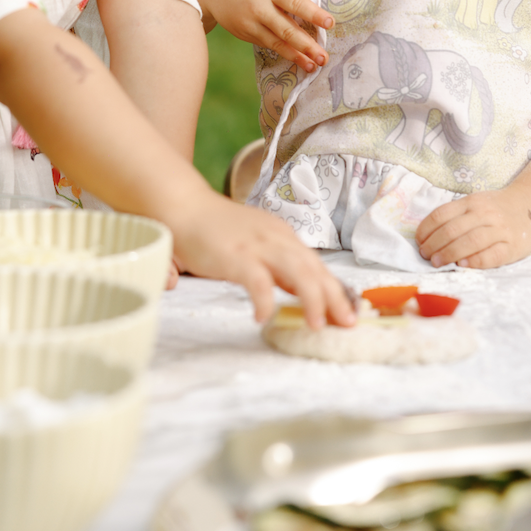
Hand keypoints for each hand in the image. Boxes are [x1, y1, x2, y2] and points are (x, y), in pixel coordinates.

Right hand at [172, 190, 354, 327]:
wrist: (183, 206)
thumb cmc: (216, 230)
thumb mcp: (256, 245)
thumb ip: (276, 267)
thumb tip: (298, 293)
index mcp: (282, 236)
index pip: (316, 265)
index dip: (334, 290)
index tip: (347, 313)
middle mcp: (276, 238)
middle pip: (314, 268)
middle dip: (335, 297)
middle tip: (347, 323)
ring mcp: (256, 246)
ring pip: (297, 272)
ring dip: (312, 299)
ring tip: (317, 325)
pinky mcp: (235, 256)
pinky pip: (257, 282)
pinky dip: (264, 301)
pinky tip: (262, 317)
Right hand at [190, 0, 332, 70]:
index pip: (295, 2)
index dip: (313, 14)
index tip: (330, 23)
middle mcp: (258, 7)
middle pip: (286, 29)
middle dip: (307, 45)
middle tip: (324, 57)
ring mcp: (248, 23)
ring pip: (276, 43)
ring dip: (295, 55)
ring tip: (313, 65)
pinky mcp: (242, 33)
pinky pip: (265, 44)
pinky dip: (280, 52)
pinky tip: (294, 58)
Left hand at [416, 185, 530, 269]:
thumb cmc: (495, 209)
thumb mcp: (475, 203)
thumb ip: (456, 216)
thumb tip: (428, 236)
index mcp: (471, 202)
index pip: (442, 214)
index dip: (426, 229)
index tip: (419, 241)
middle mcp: (484, 214)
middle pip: (453, 229)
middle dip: (434, 244)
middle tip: (425, 255)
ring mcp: (499, 230)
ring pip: (470, 241)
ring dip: (449, 253)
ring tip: (437, 262)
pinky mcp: (512, 247)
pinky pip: (492, 255)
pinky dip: (476, 261)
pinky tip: (463, 265)